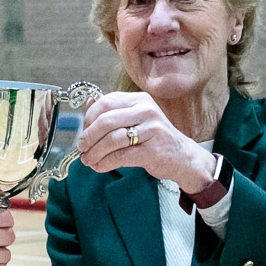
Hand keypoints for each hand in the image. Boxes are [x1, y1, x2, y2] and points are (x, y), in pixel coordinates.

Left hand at [75, 92, 215, 192]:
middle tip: (81, 148)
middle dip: (88, 136)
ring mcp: (152, 130)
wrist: (183, 157)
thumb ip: (113, 112)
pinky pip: (121, 156)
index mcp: (139, 99)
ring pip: (112, 140)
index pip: (105, 103)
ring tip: (88, 161)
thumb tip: (87, 104)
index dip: (88, 118)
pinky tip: (99, 166)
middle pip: (106, 121)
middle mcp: (146, 110)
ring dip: (94, 152)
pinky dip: (105, 163)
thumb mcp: (136, 119)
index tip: (82, 132)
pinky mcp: (153, 150)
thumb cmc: (154, 138)